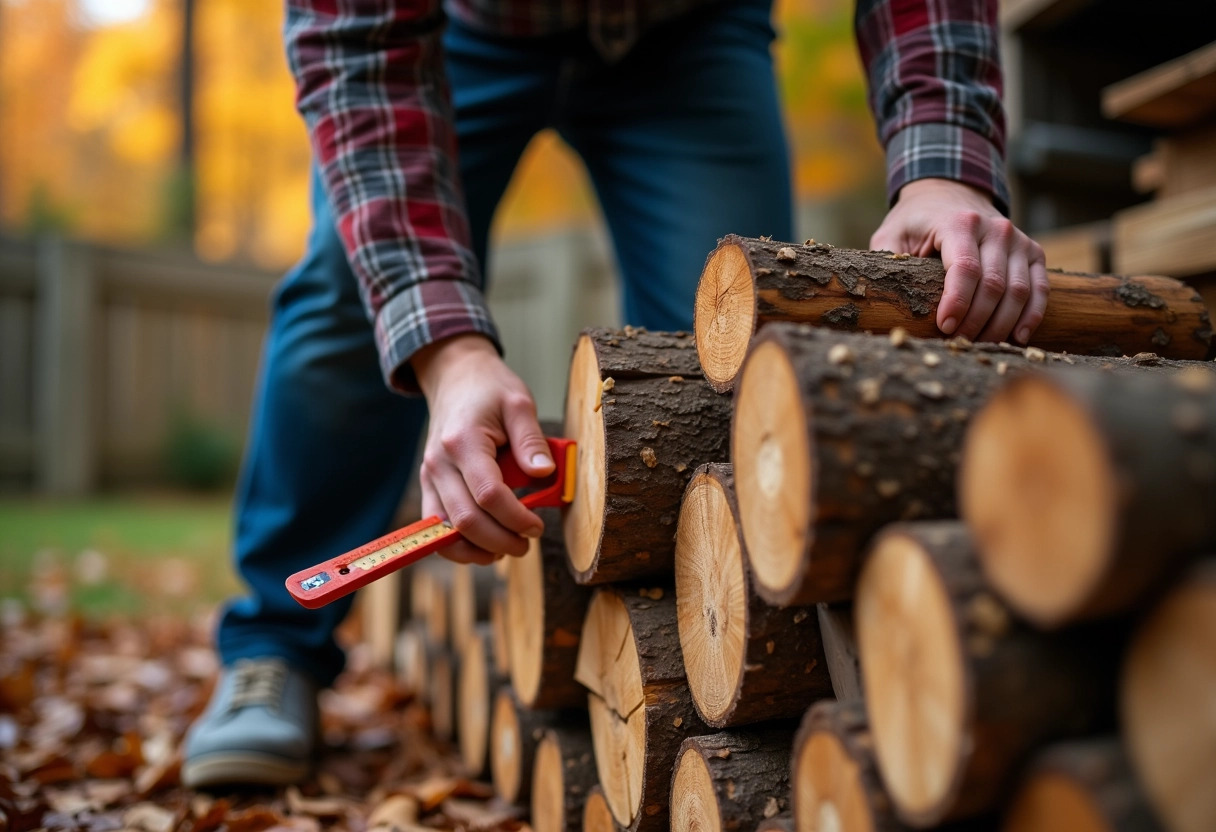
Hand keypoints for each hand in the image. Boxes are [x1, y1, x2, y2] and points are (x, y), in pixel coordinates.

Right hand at [413, 334, 553, 564]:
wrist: (454, 377)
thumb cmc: (489, 388)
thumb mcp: (519, 403)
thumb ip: (531, 440)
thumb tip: (545, 474)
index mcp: (463, 442)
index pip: (488, 495)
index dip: (516, 518)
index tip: (537, 525)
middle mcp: (439, 464)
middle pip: (465, 521)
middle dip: (500, 541)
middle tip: (527, 543)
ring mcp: (429, 477)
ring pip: (444, 532)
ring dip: (476, 549)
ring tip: (507, 547)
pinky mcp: (429, 485)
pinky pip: (437, 527)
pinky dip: (459, 543)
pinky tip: (486, 543)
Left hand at [870, 178, 1048, 344]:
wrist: (950, 192)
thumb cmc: (916, 220)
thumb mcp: (892, 233)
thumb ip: (888, 259)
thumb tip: (879, 296)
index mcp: (959, 223)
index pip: (965, 269)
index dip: (958, 303)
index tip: (945, 328)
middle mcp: (995, 228)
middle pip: (993, 285)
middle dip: (976, 322)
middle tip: (958, 343)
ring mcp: (1017, 240)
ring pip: (1019, 291)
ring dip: (1001, 325)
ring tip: (981, 345)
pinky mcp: (1031, 252)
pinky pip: (1040, 287)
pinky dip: (1031, 315)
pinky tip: (1017, 337)